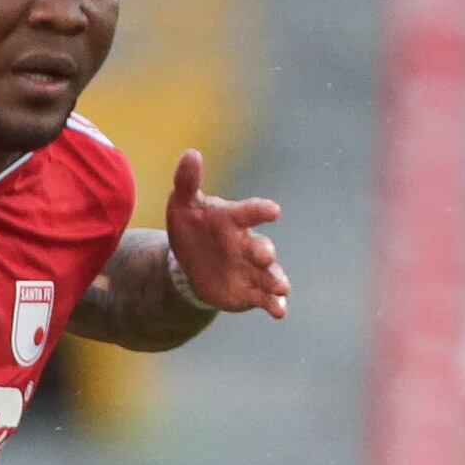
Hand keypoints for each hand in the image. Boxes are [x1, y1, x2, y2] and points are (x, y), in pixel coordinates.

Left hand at [162, 150, 289, 319]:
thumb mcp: (183, 204)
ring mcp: (252, 268)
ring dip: (277, 280)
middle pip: (261, 246)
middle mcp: (248, 243)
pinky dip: (275, 304)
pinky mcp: (251, 290)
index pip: (249, 212)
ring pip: (269, 274)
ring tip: (282, 288)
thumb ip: (187, 182)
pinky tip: (280, 311)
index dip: (260, 211)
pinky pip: (266, 298)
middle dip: (264, 251)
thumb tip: (191, 153)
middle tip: (263, 255)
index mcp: (233, 220)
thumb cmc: (192, 228)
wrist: (192, 265)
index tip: (273, 211)